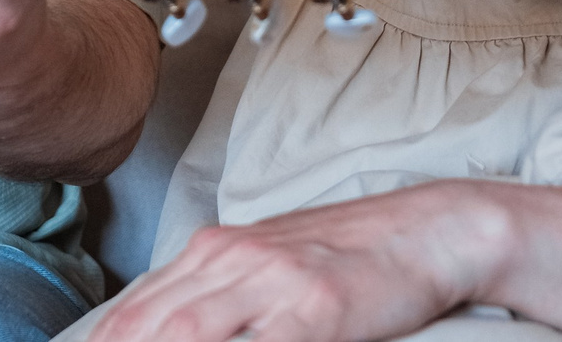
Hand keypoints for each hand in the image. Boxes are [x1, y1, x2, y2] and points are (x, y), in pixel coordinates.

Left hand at [90, 185, 513, 341]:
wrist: (426, 230)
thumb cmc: (348, 256)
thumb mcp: (268, 265)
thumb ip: (217, 296)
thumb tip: (163, 328)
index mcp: (214, 250)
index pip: (135, 311)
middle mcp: (231, 259)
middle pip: (150, 326)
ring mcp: (271, 281)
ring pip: (186, 333)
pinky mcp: (313, 307)